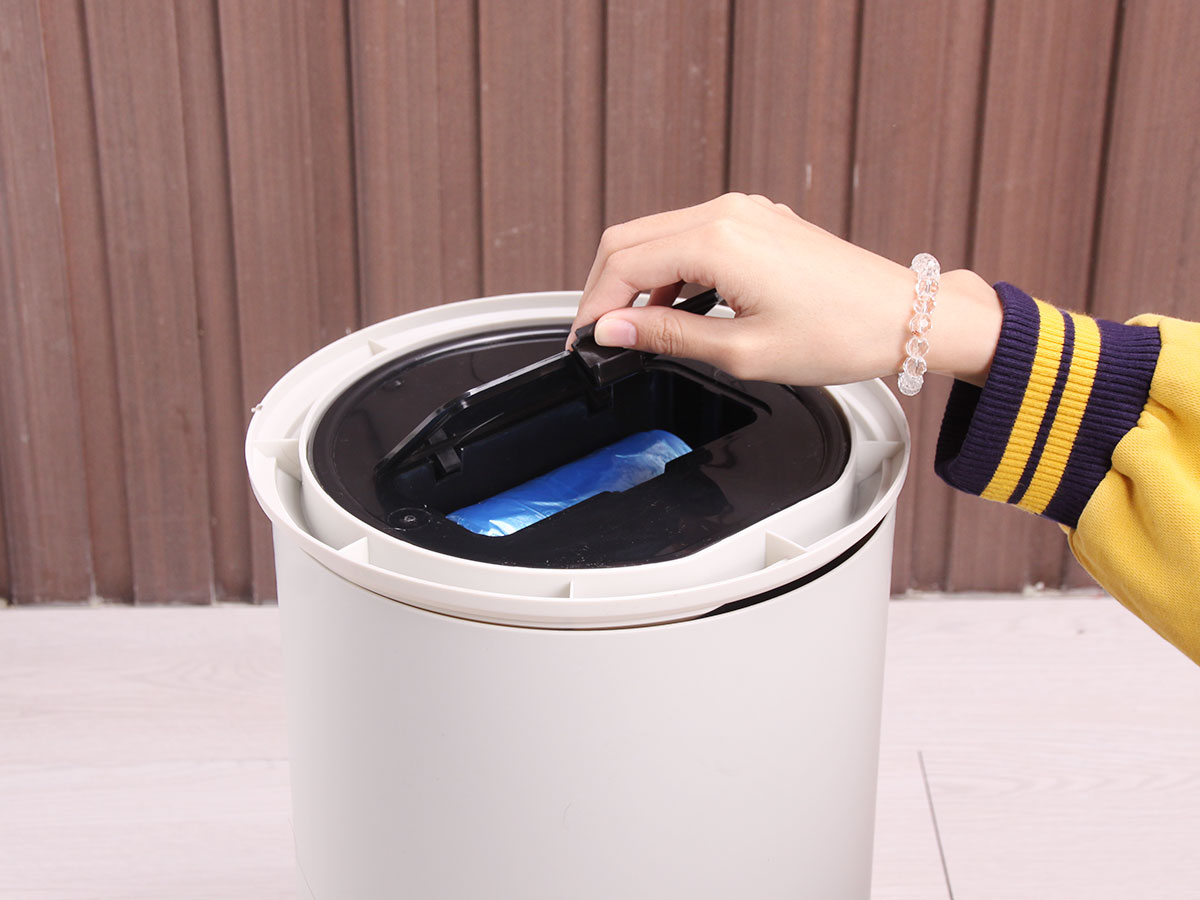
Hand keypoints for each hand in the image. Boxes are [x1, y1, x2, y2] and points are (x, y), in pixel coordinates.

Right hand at [568, 193, 1001, 386]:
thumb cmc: (840, 334)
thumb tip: (614, 330)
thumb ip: (668, 336)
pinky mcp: (758, 221)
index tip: (584, 341)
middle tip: (600, 337)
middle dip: (605, 289)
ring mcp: (744, 212)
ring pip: (658, 235)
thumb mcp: (742, 351)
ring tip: (637, 331)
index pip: (624, 264)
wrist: (903, 317)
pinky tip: (674, 308)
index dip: (593, 306)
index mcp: (718, 240)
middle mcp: (728, 212)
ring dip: (637, 280)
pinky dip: (670, 270)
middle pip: (631, 239)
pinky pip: (691, 236)